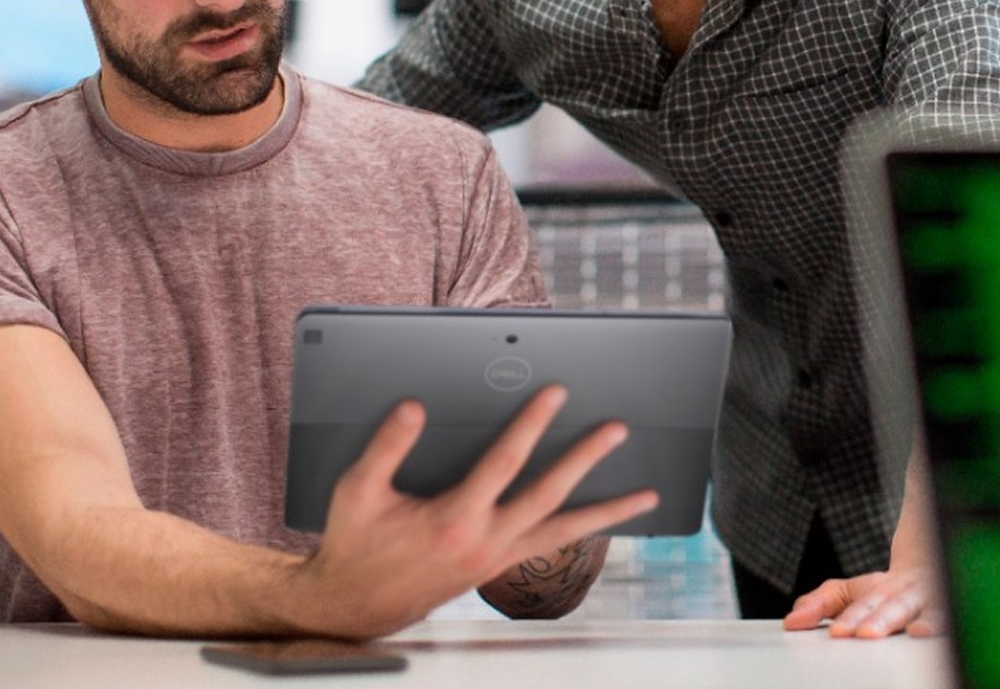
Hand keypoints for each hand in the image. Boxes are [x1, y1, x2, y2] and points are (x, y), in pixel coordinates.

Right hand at [294, 385, 656, 638]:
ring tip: (646, 496)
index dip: (532, 423)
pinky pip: (548, 547)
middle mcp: (485, 542)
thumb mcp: (357, 491)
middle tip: (616, 430)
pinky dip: (579, 532)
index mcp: (453, 520)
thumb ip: (387, 446)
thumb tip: (414, 407)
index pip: (505, 462)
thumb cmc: (356, 545)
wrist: (354, 606)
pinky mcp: (498, 567)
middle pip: (549, 494)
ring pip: (563, 532)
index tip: (556, 393)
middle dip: (586, 459)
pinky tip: (602, 518)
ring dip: (607, 513)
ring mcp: (496, 559)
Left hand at [783, 564, 944, 638]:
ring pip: (925, 609)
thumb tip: (792, 620)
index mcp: (881, 588)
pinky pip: (952, 618)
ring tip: (913, 633)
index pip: (863, 601)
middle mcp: (907, 592)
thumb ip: (821, 603)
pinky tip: (936, 633)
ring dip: (919, 621)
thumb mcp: (852, 590)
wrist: (932, 566)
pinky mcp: (952, 612)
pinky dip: (945, 624)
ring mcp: (932, 601)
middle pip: (892, 605)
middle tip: (863, 634)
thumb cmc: (888, 590)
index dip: (851, 616)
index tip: (837, 632)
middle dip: (880, 619)